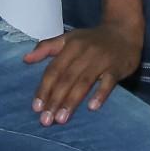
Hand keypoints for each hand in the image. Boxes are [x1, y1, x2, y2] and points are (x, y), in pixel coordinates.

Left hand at [25, 19, 141, 124]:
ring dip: (72, 101)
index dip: (44, 88)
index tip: (36, 107)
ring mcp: (102, 60)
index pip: (54, 70)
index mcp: (70, 46)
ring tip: (61, 119)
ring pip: (84, 82)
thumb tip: (25, 59)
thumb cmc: (92, 39)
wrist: (124, 30)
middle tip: (46, 120)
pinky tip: (92, 108)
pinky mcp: (117, 67)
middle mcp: (85, 52)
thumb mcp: (68, 38)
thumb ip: (46, 47)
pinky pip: (108, 82)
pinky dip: (100, 94)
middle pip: (66, 79)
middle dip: (55, 100)